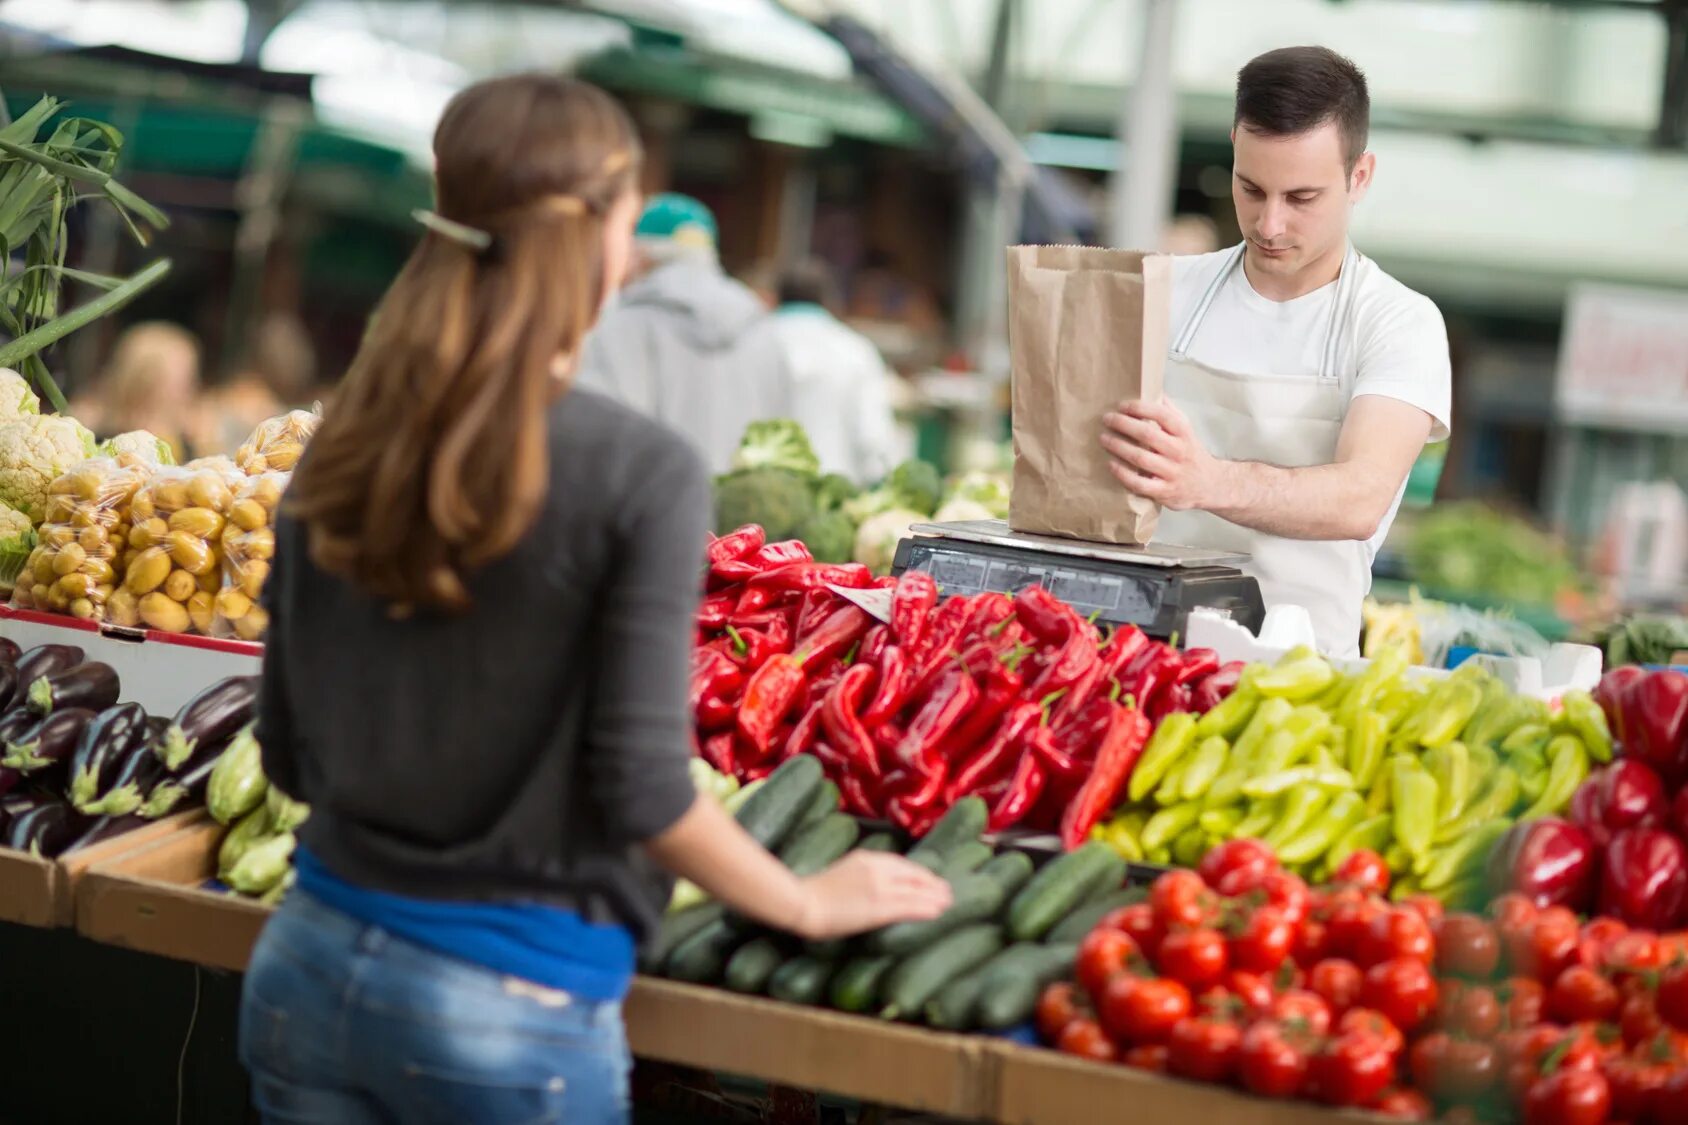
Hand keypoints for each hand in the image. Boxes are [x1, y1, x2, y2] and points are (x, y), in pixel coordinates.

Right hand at [791, 851, 952, 940]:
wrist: (801, 902)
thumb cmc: (812, 892)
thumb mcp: (841, 873)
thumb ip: (860, 874)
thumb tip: (874, 885)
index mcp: (866, 857)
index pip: (902, 864)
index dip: (920, 872)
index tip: (931, 879)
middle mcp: (877, 868)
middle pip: (914, 875)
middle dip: (932, 883)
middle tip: (947, 891)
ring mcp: (879, 887)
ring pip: (916, 890)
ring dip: (935, 897)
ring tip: (948, 902)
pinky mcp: (878, 906)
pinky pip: (909, 906)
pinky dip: (926, 908)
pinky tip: (937, 913)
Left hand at [1099, 398, 1221, 510]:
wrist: (1209, 484)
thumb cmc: (1190, 452)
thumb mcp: (1185, 429)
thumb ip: (1169, 411)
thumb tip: (1152, 388)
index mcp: (1183, 432)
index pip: (1162, 415)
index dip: (1139, 408)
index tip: (1121, 405)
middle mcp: (1179, 451)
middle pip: (1147, 435)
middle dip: (1123, 424)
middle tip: (1106, 419)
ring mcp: (1171, 472)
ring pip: (1141, 458)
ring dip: (1118, 447)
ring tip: (1103, 438)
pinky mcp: (1164, 491)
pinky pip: (1140, 483)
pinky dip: (1123, 474)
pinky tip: (1111, 464)